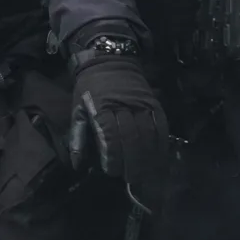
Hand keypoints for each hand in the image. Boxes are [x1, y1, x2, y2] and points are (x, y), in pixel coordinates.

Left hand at [70, 51, 170, 201]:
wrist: (109, 60)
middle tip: (132, 179)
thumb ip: (78, 138)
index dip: (113, 157)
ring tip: (146, 173)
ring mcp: (141, 103)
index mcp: (101, 108)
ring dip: (149, 156)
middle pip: (132, 138)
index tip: (112, 171)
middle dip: (133, 162)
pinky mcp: (154, 102)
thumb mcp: (78, 110)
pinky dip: (162, 142)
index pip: (111, 137)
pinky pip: (161, 124)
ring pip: (149, 133)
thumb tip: (77, 165)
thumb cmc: (90, 89)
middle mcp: (123, 105)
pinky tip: (160, 157)